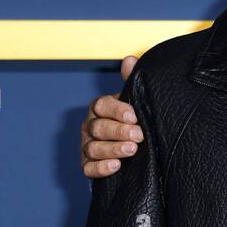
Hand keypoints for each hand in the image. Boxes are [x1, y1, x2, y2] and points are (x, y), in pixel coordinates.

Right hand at [81, 55, 142, 178]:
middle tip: (139, 135)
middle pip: (98, 127)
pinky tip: (115, 165)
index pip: (102, 105)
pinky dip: (101, 167)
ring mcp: (88, 146)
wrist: (135, 150)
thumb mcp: (135, 102)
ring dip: (113, 149)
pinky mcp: (88, 165)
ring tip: (132, 150)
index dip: (117, 110)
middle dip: (119, 131)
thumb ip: (132, 82)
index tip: (134, 116)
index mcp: (101, 108)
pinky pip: (88, 168)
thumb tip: (131, 59)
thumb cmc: (134, 122)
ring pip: (93, 147)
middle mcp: (91, 126)